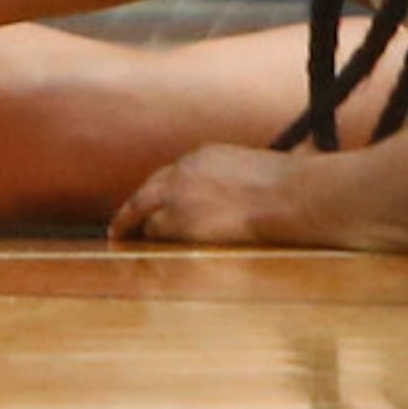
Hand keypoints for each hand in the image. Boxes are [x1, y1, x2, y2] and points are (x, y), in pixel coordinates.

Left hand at [109, 144, 290, 245]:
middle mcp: (183, 171)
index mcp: (202, 156)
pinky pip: (156, 232)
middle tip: (116, 227)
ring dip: (136, 227)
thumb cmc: (286, 189)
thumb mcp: (248, 170)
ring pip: (143, 212)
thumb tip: (230, 197)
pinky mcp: (182, 221)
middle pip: (145, 192)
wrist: (290, 197)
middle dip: (130, 211)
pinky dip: (149, 241)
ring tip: (123, 240)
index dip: (157, 194)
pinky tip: (142, 252)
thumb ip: (226, 180)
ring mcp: (179, 195)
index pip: (169, 176)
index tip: (149, 205)